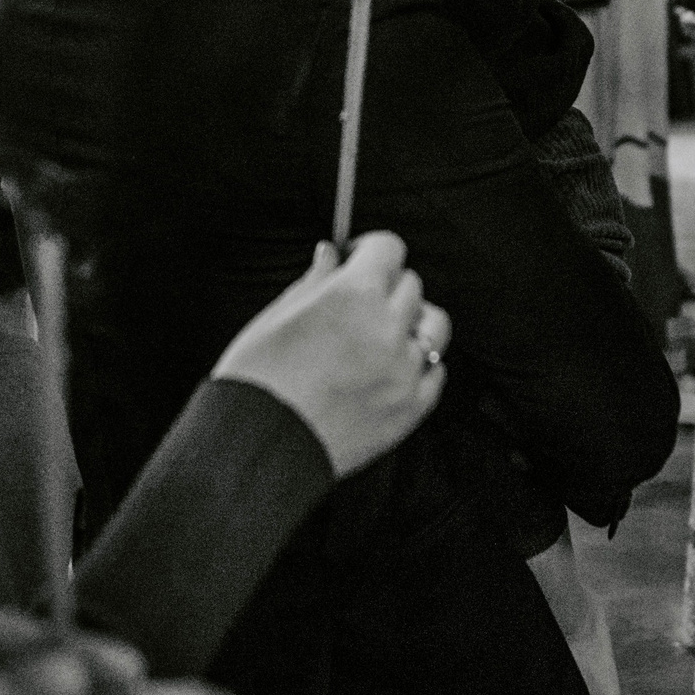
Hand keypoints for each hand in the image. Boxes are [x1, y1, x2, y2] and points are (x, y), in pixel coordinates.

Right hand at [211, 232, 449, 477]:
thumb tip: (330, 256)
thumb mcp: (277, 316)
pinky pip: (436, 373)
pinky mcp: (410, 407)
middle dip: (386, 285)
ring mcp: (404, 369)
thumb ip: (315, 281)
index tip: (357, 258)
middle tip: (361, 300)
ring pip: (434, 325)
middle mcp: (388, 327)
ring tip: (383, 333)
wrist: (259, 446)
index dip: (369, 250)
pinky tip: (394, 366)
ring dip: (413, 321)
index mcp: (355, 295)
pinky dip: (420, 364)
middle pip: (411, 284)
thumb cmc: (259, 380)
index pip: (388, 248)